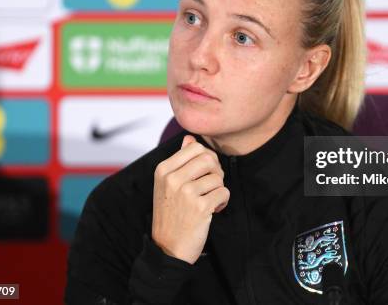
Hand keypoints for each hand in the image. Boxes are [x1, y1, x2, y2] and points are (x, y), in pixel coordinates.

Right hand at [151, 135, 229, 263]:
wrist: (167, 248)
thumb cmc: (171, 215)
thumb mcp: (167, 185)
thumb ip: (179, 160)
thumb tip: (189, 138)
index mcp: (163, 170)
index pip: (195, 147)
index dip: (206, 158)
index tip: (204, 173)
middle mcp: (172, 179)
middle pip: (209, 158)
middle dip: (215, 171)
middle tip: (211, 186)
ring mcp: (186, 193)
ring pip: (218, 176)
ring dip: (219, 189)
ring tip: (209, 201)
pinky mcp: (200, 207)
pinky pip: (224, 192)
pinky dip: (223, 202)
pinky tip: (212, 211)